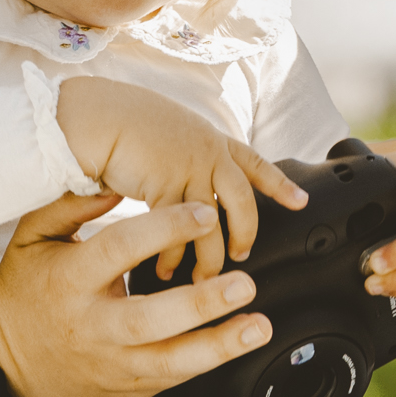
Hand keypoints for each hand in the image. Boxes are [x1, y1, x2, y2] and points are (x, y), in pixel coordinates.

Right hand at [0, 191, 269, 396]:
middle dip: (202, 303)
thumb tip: (112, 182)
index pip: (120, 249)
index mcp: (69, 280)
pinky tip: (242, 344)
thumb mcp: (30, 241)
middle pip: (152, 318)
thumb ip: (68, 205)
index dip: (165, 229)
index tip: (205, 212)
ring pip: (171, 361)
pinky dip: (209, 362)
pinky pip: (174, 377)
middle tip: (245, 283)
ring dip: (220, 345)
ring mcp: (112, 363)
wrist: (0, 369)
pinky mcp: (128, 388)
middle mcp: (93, 326)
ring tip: (259, 327)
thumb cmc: (21, 294)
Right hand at [55, 78, 304, 264]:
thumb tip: (196, 179)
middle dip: (246, 234)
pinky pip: (179, 230)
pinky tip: (165, 271)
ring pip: (213, 224)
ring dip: (209, 257)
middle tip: (242, 257)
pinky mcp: (165, 186)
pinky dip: (173, 256)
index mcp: (212, 140)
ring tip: (204, 281)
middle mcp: (208, 153)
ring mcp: (190, 169)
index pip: (254, 163)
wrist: (95, 115)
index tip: (300, 202)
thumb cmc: (121, 125)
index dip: (279, 184)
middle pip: (243, 201)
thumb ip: (187, 156)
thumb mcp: (168, 133)